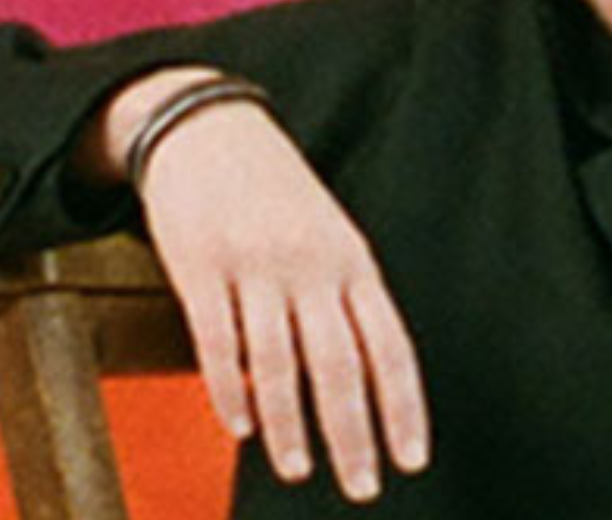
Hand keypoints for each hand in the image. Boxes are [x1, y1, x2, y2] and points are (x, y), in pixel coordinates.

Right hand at [93, 70, 429, 502]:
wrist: (208, 128)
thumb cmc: (277, 194)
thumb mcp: (330, 238)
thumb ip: (345, 304)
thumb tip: (362, 387)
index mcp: (353, 262)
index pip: (389, 346)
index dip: (403, 407)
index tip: (411, 460)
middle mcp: (311, 265)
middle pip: (339, 364)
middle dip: (353, 433)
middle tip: (362, 488)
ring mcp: (255, 264)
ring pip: (278, 362)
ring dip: (289, 426)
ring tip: (296, 471)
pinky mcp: (200, 265)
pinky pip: (218, 339)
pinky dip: (231, 387)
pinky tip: (240, 427)